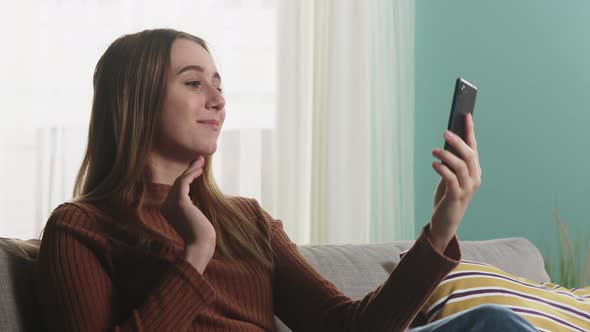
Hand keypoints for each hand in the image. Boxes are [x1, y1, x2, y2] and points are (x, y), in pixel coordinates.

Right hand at [161, 156, 215, 272]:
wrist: (200, 245)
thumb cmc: (201, 234)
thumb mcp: (194, 216)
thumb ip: (191, 205)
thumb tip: (196, 194)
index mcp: (168, 209)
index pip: (176, 189)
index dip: (186, 177)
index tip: (197, 168)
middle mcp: (166, 205)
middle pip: (177, 183)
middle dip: (189, 170)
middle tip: (199, 159)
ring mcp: (170, 204)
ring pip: (180, 180)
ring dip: (191, 169)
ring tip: (201, 161)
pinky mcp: (179, 202)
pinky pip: (183, 182)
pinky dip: (191, 174)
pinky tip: (200, 171)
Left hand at [429, 114, 480, 251]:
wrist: (445, 222)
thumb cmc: (447, 196)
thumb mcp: (449, 176)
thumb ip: (450, 162)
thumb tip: (446, 141)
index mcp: (474, 171)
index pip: (474, 147)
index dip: (470, 131)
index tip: (465, 115)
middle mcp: (474, 178)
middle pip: (469, 155)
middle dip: (458, 141)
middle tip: (445, 131)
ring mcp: (467, 188)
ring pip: (460, 166)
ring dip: (447, 155)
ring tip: (434, 151)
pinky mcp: (456, 197)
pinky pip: (451, 179)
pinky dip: (443, 169)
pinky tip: (434, 164)